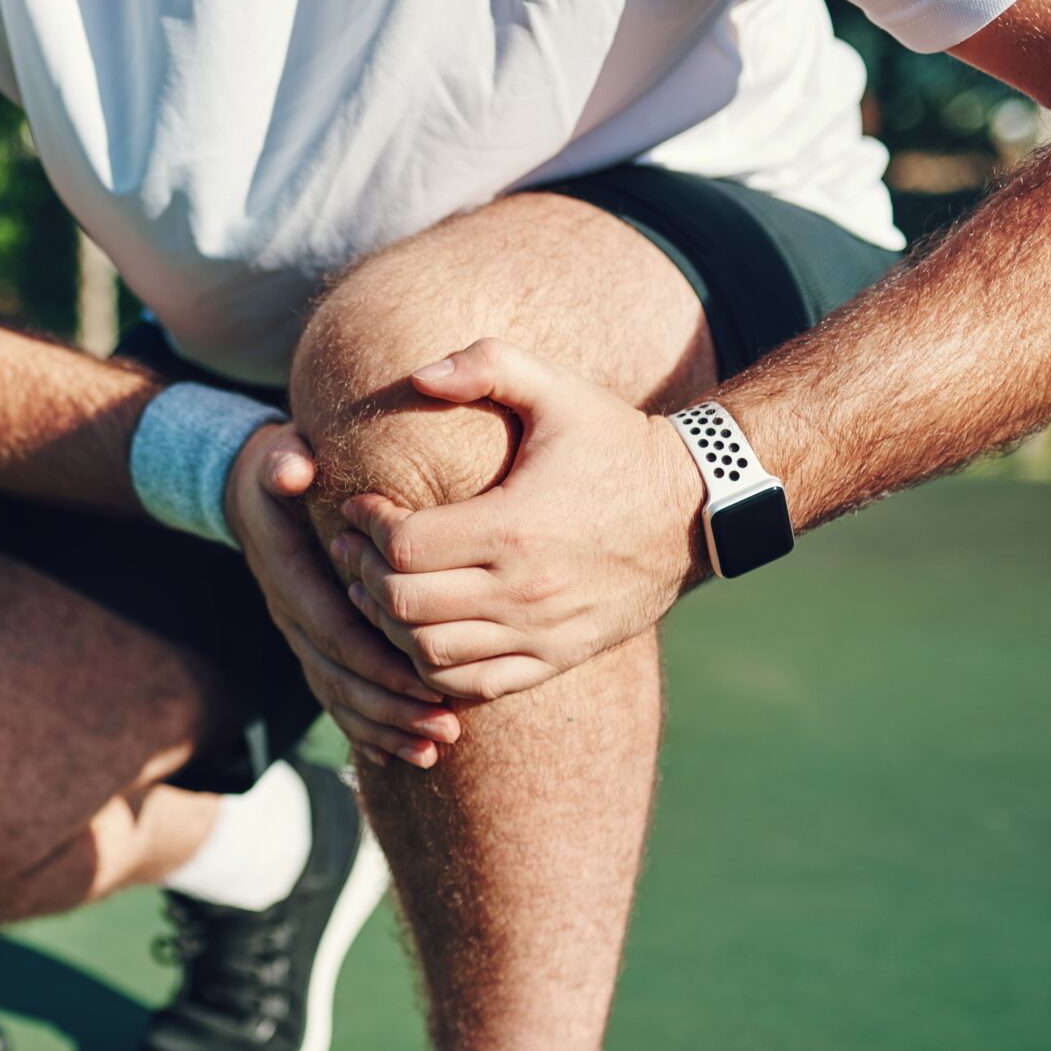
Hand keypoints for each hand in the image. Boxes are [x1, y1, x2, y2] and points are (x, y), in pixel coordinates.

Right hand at [227, 421, 461, 768]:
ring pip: (338, 695)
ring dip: (385, 727)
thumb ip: (283, 461)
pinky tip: (401, 755)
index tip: (429, 685)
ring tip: (434, 751)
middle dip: (393, 708)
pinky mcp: (310, 646)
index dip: (380, 663)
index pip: (336, 631)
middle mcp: (290, 615)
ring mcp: (298, 635)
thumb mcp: (277, 453)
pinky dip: (366, 729)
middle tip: (446, 730)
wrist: (246, 492)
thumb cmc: (278, 467)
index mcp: (290, 576)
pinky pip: (335, 695)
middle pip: (340, 677)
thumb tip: (292, 469)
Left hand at [329, 339, 704, 702]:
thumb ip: (487, 364)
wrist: (694, 507)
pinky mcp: (554, 659)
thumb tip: (418, 376)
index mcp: (514, 526)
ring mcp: (540, 633)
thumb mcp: (558, 389)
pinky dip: (432, 667)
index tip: (362, 506)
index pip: (405, 546)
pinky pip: (471, 685)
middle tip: (356, 546)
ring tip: (379, 588)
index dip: (369, 525)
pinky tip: (422, 630)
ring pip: (428, 653)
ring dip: (389, 624)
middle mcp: (524, 590)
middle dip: (365, 573)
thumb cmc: (615, 443)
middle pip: (404, 604)